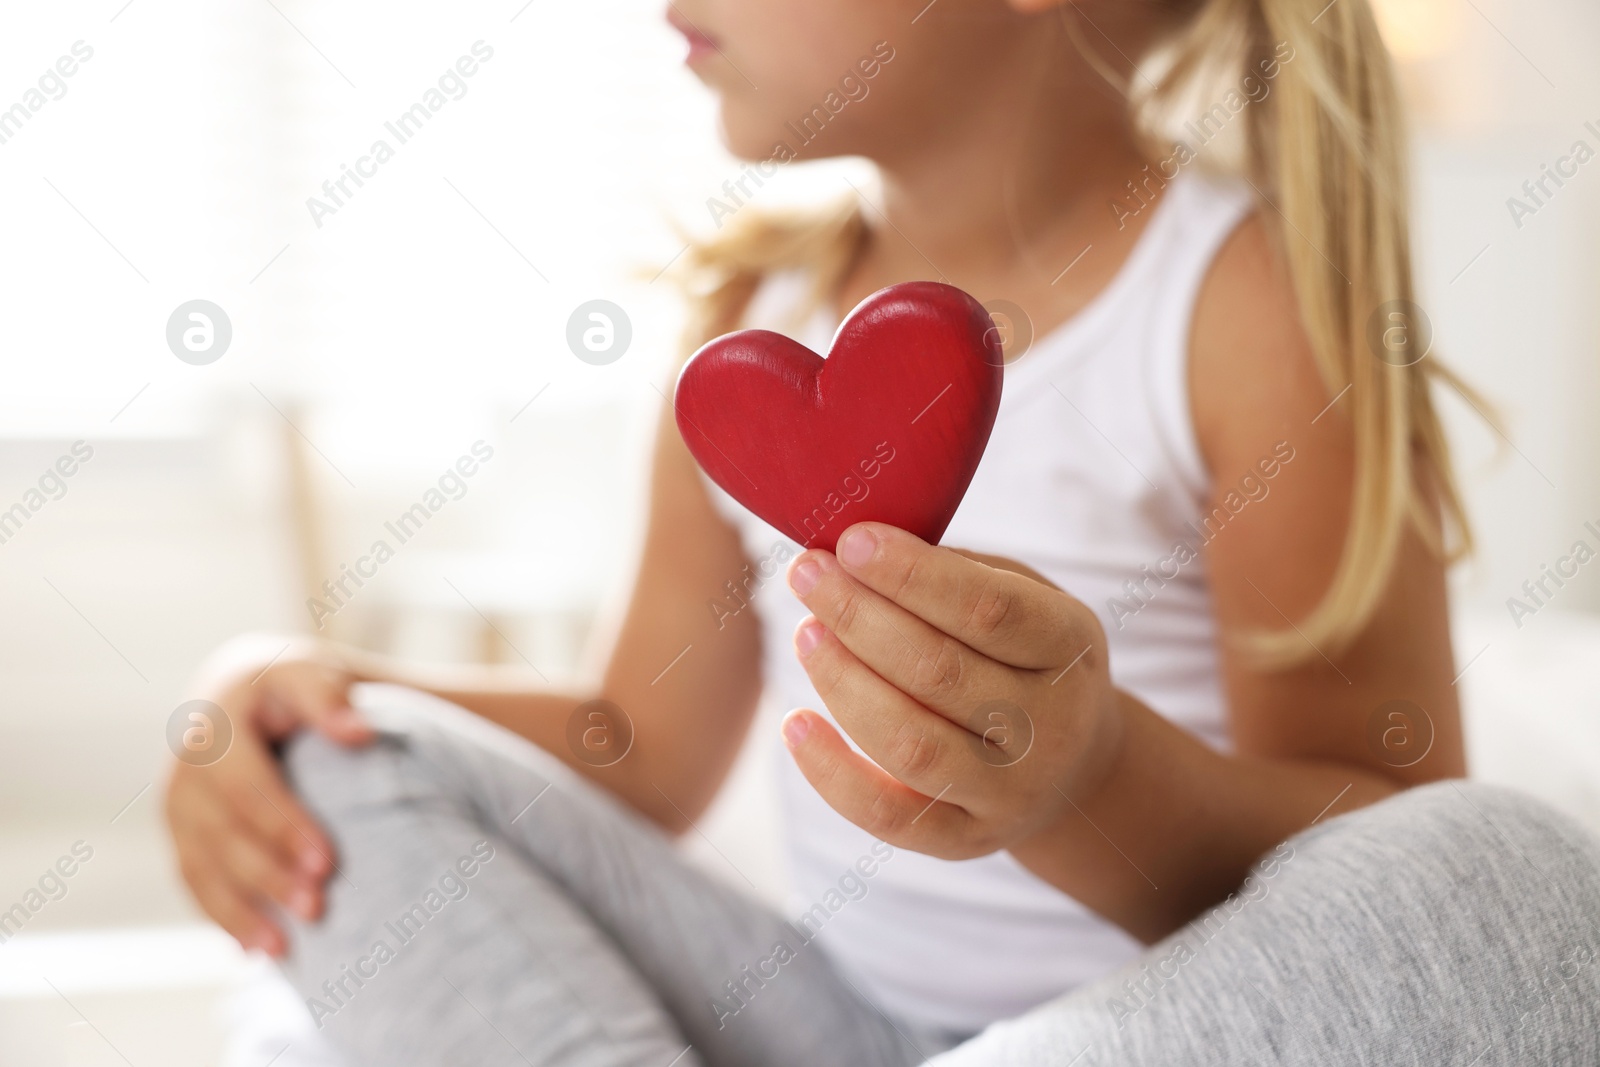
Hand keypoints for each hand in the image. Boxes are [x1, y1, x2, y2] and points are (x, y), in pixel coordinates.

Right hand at [163, 634, 373, 954]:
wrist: (246, 689)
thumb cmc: (294, 685)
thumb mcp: (310, 674)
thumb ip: (330, 698)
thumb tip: (359, 733)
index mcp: (218, 724)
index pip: (250, 784)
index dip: (285, 826)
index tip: (328, 862)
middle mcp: (186, 766)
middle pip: (225, 832)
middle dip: (269, 874)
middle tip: (319, 908)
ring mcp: (176, 803)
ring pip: (203, 864)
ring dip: (243, 909)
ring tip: (288, 947)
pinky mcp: (179, 832)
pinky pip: (195, 880)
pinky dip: (223, 917)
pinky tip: (256, 951)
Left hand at [781, 522, 1123, 858]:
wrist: (1071, 765)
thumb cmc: (1024, 655)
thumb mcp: (1023, 597)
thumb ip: (955, 573)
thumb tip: (855, 551)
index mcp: (1070, 648)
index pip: (988, 610)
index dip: (913, 574)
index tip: (850, 541)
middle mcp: (1051, 727)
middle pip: (938, 671)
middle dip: (858, 616)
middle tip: (807, 574)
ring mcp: (1010, 792)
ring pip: (909, 742)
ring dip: (842, 682)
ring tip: (805, 633)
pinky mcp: (966, 841)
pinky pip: (888, 816)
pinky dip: (832, 773)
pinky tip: (795, 723)